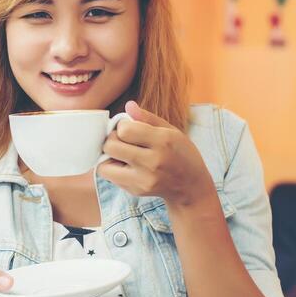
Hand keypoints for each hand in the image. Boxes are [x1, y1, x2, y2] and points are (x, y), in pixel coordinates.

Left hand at [97, 100, 214, 208]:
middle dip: (112, 140)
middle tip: (122, 140)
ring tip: (122, 154)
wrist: (191, 187)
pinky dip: (113, 169)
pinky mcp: (136, 191)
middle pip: (111, 147)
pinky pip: (111, 177)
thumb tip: (128, 105)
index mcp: (163, 141)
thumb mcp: (172, 131)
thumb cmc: (181, 154)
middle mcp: (152, 162)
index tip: (129, 128)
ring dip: (108, 157)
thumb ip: (147, 118)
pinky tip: (126, 165)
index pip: (125, 130)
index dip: (122, 126)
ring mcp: (143, 179)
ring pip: (104, 166)